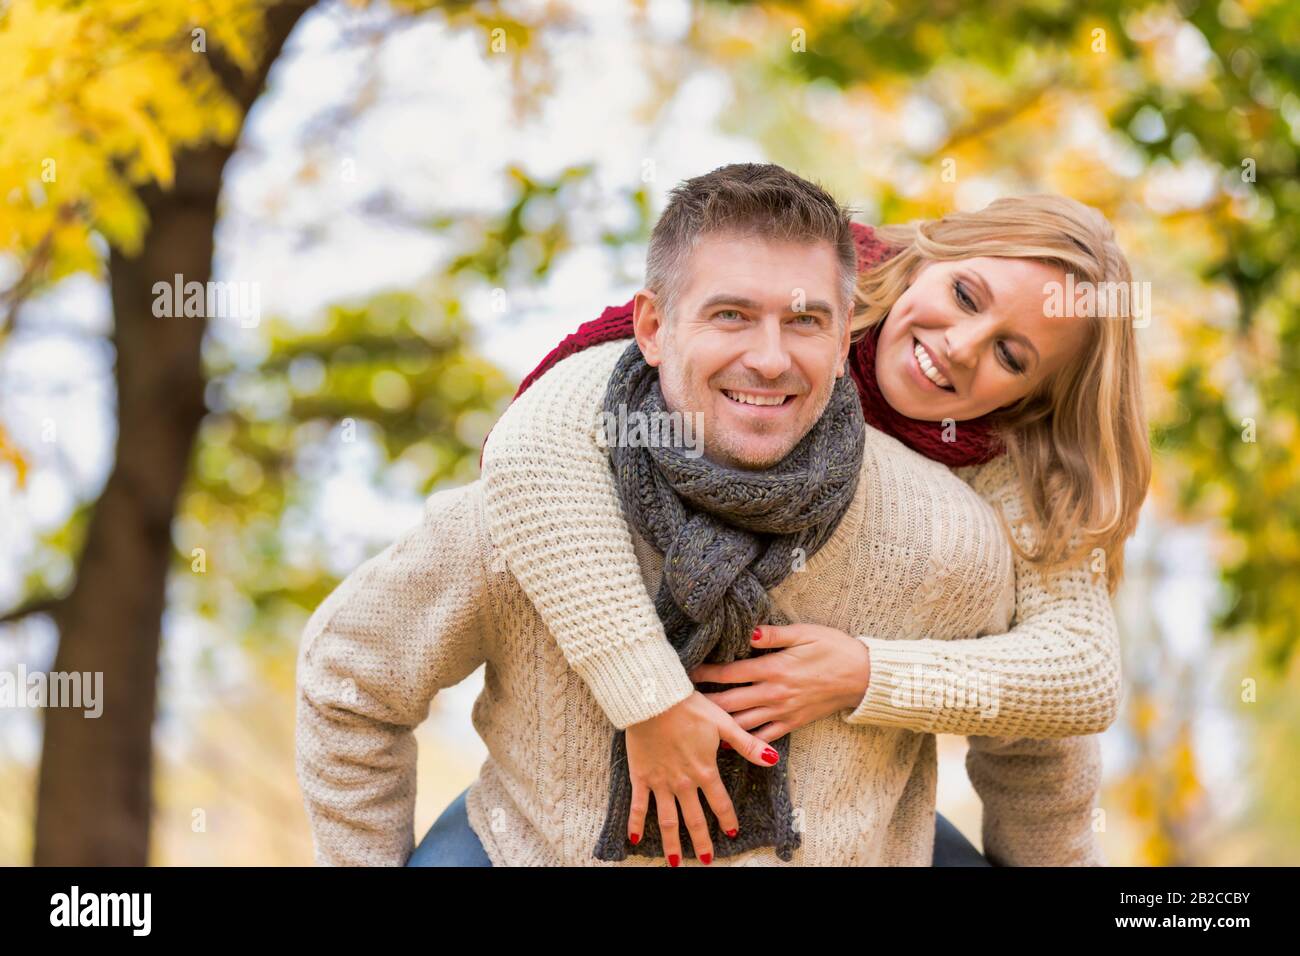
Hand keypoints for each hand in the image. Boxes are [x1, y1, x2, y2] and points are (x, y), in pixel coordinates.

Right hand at [624, 690, 780, 865]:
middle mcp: (683, 782)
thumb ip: (747, 745)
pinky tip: (635, 839)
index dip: (727, 819)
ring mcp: (661, 782)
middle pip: (694, 818)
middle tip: (706, 859)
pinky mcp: (641, 776)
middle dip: (701, 841)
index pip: (720, 802)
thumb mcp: (723, 723)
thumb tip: (772, 759)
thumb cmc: (689, 707)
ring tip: (675, 863)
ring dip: (672, 843)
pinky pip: (638, 805)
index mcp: (705, 770)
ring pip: (667, 819)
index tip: (731, 833)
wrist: (654, 699)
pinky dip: (636, 823)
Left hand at [688, 623, 870, 743]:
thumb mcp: (805, 633)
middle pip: (729, 701)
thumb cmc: (834, 648)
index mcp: (774, 668)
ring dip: (717, 723)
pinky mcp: (792, 724)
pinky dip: (743, 742)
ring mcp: (782, 712)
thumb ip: (774, 634)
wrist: (863, 676)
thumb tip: (749, 631)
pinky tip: (725, 743)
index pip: (730, 672)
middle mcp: (774, 693)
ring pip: (741, 723)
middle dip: (703, 702)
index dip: (704, 674)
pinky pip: (763, 737)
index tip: (684, 672)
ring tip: (695, 722)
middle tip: (680, 702)